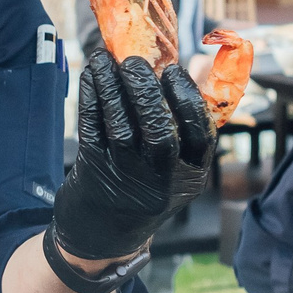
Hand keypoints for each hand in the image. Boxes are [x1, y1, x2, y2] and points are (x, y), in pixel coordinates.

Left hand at [49, 55, 214, 263]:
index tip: (173, 70)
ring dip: (112, 86)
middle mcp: (161, 181)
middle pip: (159, 132)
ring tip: (105, 58)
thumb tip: (167, 68)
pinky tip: (92, 74)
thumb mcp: (175, 171)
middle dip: (147, 91)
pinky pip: (92, 127)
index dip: (188, 98)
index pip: (201, 134)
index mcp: (191, 176)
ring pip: (121, 126)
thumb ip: (180, 130)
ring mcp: (126, 179)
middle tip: (134, 61)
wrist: (104, 235)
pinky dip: (91, 96)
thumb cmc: (145, 186)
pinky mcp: (94, 173)